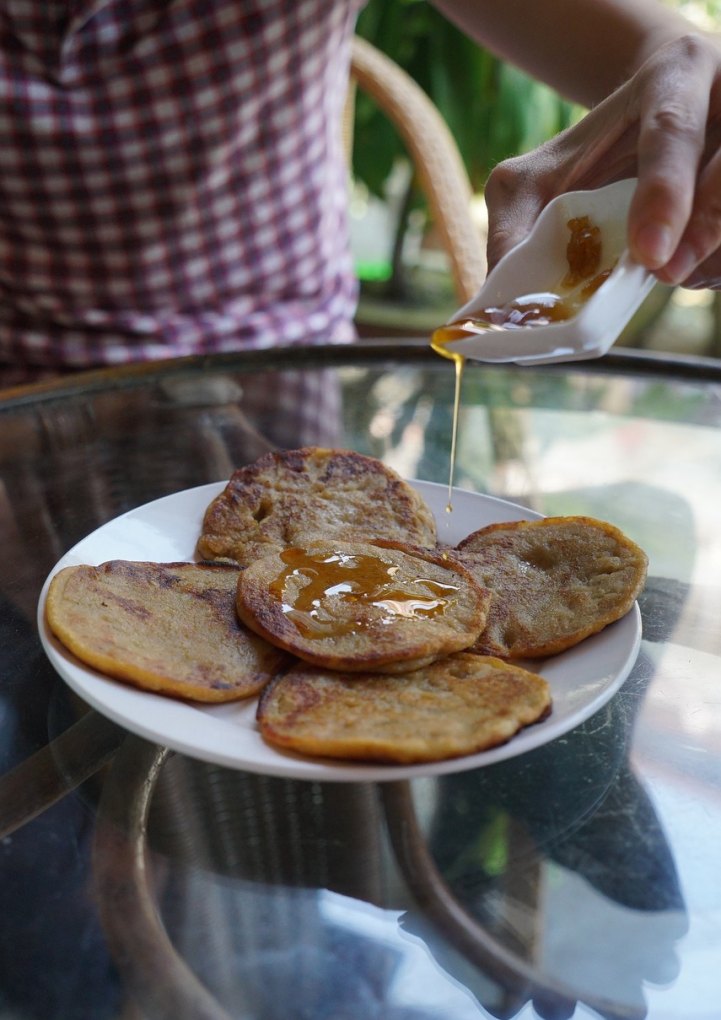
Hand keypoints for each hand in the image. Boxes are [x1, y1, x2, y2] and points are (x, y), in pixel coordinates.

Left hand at [484, 33, 720, 288]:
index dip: (664, 193)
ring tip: (673, 274)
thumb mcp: (540, 173)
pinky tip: (688, 268)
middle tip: (666, 274)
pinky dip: (717, 262)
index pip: (671, 129)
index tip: (648, 255)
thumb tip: (494, 297)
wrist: (652, 122)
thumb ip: (515, 224)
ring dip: (710, 253)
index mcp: (673, 77)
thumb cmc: (590, 154)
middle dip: (702, 229)